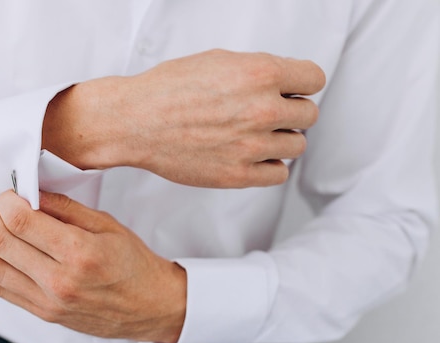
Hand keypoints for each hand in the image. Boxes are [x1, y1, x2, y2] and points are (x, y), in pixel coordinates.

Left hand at [0, 191, 186, 342]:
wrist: (149, 306)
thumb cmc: (133, 264)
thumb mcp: (107, 225)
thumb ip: (65, 207)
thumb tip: (30, 192)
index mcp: (79, 252)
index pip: (20, 220)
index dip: (6, 200)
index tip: (12, 193)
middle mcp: (59, 280)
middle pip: (0, 242)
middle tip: (0, 205)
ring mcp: (47, 301)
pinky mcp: (42, 313)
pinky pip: (0, 288)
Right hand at [42, 49, 325, 187]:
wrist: (135, 122)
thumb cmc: (168, 89)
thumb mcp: (218, 61)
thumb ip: (258, 71)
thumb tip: (283, 83)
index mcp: (260, 73)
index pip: (314, 79)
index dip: (301, 84)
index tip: (292, 90)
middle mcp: (261, 110)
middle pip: (308, 115)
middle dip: (291, 112)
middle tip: (267, 113)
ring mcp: (251, 146)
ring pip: (296, 145)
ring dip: (280, 139)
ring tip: (254, 135)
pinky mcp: (238, 175)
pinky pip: (279, 173)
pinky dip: (270, 165)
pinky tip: (252, 156)